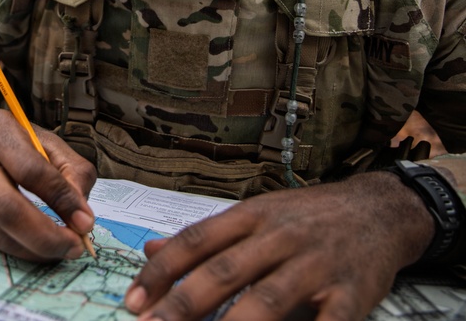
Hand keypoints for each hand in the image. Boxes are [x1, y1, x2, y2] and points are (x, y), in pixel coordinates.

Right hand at [0, 109, 96, 261]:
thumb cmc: (23, 146)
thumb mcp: (53, 147)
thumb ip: (74, 176)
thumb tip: (80, 218)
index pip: (30, 170)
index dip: (60, 199)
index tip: (85, 223)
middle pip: (6, 206)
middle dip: (45, 235)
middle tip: (73, 247)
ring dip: (34, 248)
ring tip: (61, 250)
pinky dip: (18, 250)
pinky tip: (38, 247)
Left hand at [125, 171, 434, 320]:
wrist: (379, 209)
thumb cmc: (306, 217)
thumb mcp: (254, 215)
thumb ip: (205, 238)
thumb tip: (151, 250)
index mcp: (250, 216)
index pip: (195, 241)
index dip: (161, 272)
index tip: (132, 301)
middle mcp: (279, 237)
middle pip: (223, 272)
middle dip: (182, 304)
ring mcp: (316, 266)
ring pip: (268, 300)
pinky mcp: (352, 294)